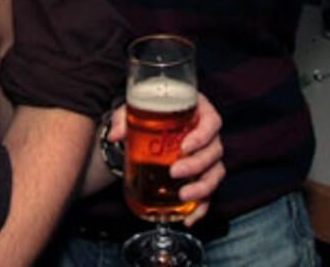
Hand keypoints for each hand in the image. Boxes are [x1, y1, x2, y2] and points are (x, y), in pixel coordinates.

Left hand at [106, 92, 225, 226]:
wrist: (152, 128)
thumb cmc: (152, 114)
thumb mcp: (137, 111)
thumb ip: (124, 119)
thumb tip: (114, 135)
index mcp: (200, 112)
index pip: (212, 122)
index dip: (202, 136)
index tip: (185, 147)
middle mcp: (209, 136)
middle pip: (214, 151)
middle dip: (197, 165)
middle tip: (174, 172)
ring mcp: (208, 157)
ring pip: (216, 173)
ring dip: (202, 188)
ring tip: (182, 196)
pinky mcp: (203, 176)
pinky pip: (209, 193)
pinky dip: (201, 208)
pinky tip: (188, 218)